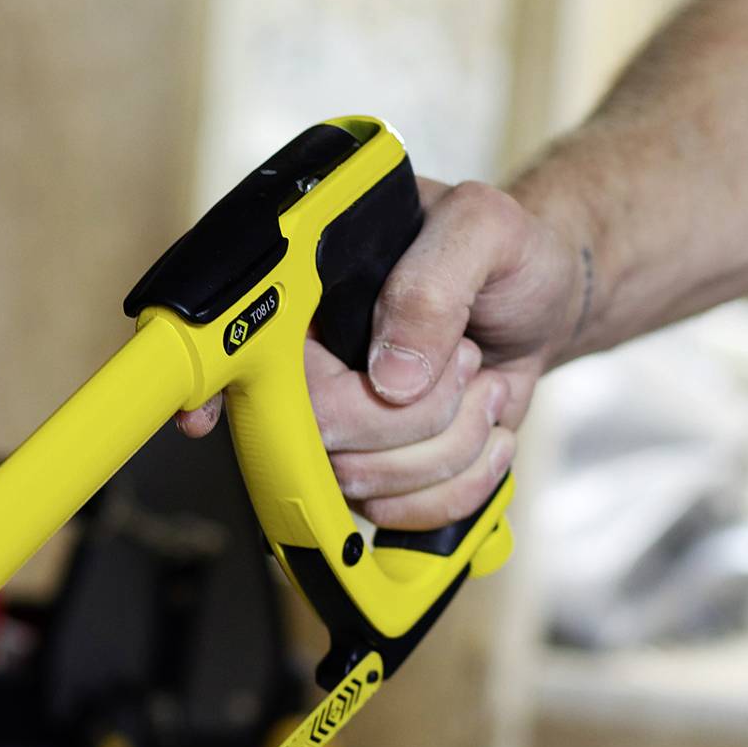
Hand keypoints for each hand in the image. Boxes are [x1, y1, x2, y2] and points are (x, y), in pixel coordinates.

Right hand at [180, 179, 586, 529]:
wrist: (547, 303)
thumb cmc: (508, 256)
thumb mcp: (485, 228)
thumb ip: (432, 283)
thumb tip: (390, 376)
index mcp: (311, 301)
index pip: (244, 357)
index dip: (216, 394)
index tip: (200, 421)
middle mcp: (314, 374)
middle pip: (320, 441)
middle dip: (412, 419)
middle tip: (463, 361)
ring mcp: (346, 433)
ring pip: (364, 487)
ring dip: (450, 446)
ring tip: (479, 386)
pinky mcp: (382, 477)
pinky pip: (402, 517)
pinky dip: (464, 483)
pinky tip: (484, 432)